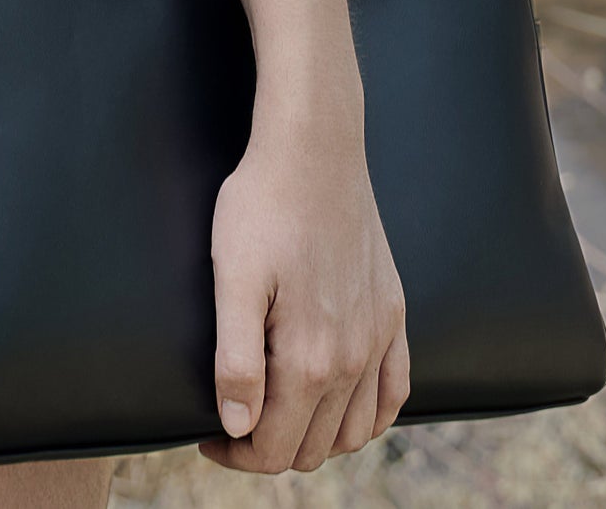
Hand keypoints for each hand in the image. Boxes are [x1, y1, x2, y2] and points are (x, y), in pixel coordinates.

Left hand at [199, 112, 410, 473]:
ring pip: (355, 431)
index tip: (209, 437)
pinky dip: (370, 416)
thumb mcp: (232, 278)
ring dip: (317, 438)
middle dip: (270, 448)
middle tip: (233, 424)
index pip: (274, 447)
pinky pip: (395, 393)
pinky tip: (344, 408)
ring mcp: (380, 337)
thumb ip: (235, 360)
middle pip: (314, 447)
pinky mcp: (394, 313)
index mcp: (311, 359)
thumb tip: (239, 428)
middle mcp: (355, 359)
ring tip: (277, 416)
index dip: (237, 454)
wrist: (314, 150)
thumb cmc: (263, 206)